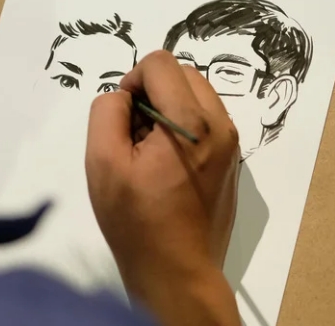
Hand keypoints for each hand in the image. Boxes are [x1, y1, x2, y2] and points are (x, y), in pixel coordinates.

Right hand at [85, 50, 240, 325]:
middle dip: (151, 91)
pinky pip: (205, 120)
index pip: (160, 63)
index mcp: (191, 122)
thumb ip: (106, 112)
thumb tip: (123, 96)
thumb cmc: (136, 221)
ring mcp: (230, 143)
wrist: (177, 272)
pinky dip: (182, 126)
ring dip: (167, 108)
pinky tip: (165, 164)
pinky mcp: (231, 160)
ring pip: (195, 95)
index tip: (123, 117)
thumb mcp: (103, 162)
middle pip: (182, 73)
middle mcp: (220, 125)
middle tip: (133, 133)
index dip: (131, 81)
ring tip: (148, 150)